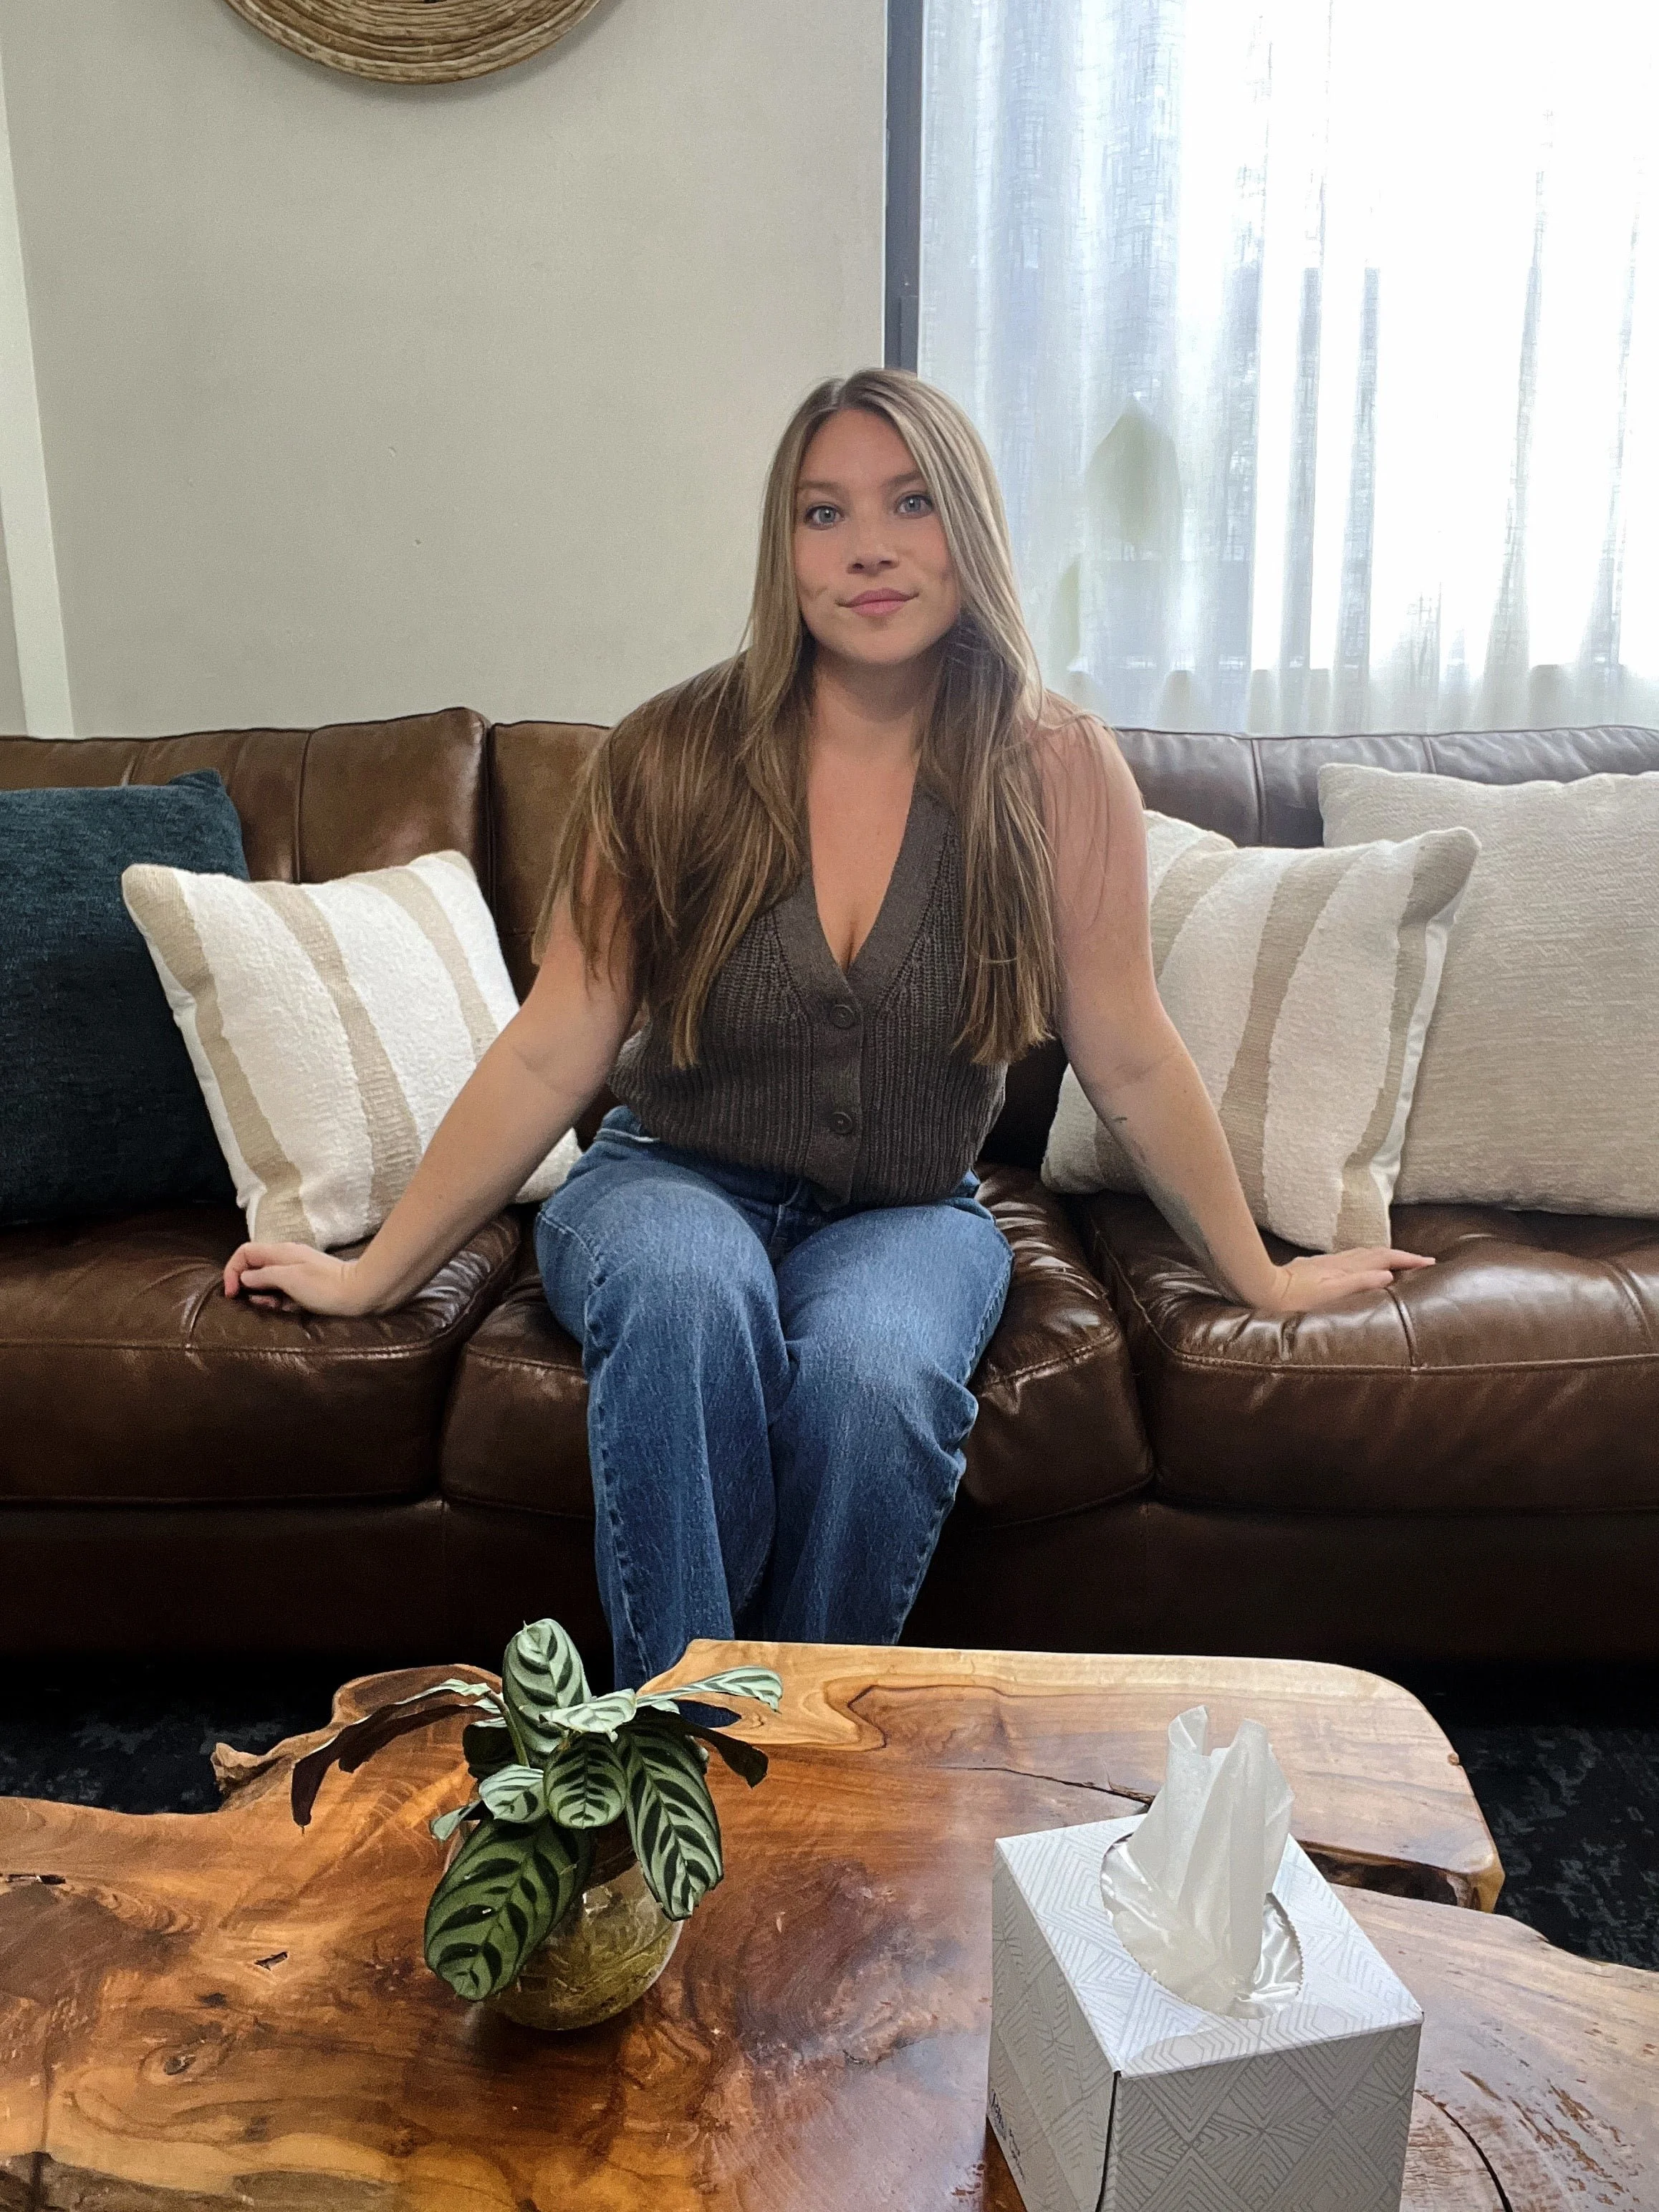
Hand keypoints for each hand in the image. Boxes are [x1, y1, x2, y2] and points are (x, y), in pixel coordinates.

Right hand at [223, 1241, 370, 1316]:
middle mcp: (287, 1258)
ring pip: (268, 1281)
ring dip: (265, 1296)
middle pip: (254, 1267)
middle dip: (249, 1286)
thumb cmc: (326, 1287)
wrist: (361, 1293)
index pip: (244, 1252)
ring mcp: (298, 1271)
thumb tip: (245, 1277)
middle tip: (260, 1304)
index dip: (232, 1271)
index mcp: (280, 1252)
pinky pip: (283, 1291)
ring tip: (275, 1307)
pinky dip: (279, 1300)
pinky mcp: (307, 1285)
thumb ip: (263, 1276)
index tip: (231, 1294)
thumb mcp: (289, 1279)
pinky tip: (287, 1309)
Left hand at [1261, 1247, 1434, 1314]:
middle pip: (1375, 1253)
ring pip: (1362, 1255)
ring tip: (1399, 1262)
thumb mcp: (1329, 1294)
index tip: (1429, 1262)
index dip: (1407, 1259)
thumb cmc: (1295, 1298)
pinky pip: (1349, 1261)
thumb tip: (1388, 1275)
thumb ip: (1358, 1283)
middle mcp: (1338, 1262)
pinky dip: (1365, 1261)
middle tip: (1421, 1261)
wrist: (1263, 1290)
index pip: (1384, 1258)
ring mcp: (1326, 1264)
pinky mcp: (1316, 1268)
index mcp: (1345, 1268)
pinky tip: (1361, 1267)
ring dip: (1383, 1256)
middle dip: (1401, 1256)